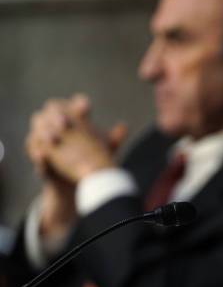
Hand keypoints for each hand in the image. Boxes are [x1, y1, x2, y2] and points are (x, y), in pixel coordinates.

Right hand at [25, 94, 126, 233]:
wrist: (78, 183)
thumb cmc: (91, 159)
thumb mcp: (104, 151)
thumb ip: (112, 139)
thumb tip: (124, 127)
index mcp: (75, 120)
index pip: (74, 104)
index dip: (78, 103)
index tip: (86, 109)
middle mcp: (58, 125)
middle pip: (51, 110)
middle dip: (56, 115)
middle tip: (65, 123)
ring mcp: (46, 140)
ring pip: (38, 128)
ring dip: (44, 132)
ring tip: (54, 139)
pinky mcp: (40, 158)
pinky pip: (33, 152)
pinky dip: (37, 154)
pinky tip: (43, 156)